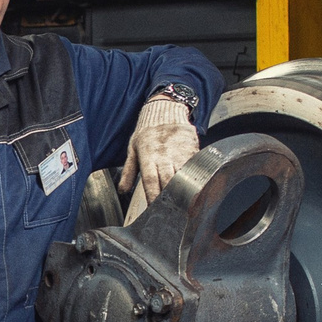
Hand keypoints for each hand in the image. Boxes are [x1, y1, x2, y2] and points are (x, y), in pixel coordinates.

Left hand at [118, 96, 199, 221]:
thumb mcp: (133, 149)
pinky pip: (195, 165)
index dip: (153, 195)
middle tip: (173, 212)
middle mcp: (164, 155)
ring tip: (187, 204)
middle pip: (168, 180)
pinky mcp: (192, 148)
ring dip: (185, 189)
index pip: (150, 180)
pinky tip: (198, 187)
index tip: (155, 208)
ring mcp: (179, 151)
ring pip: (184, 174)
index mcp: (147, 156)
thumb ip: (128, 171)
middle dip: (170, 196)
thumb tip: (123, 190)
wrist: (165, 109)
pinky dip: (196, 176)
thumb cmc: (146, 132)